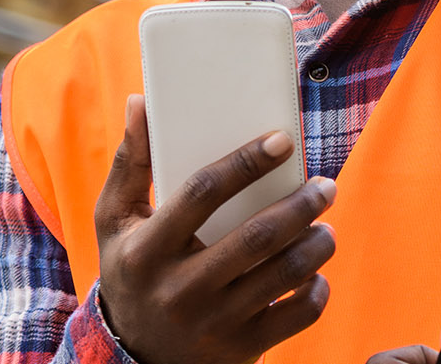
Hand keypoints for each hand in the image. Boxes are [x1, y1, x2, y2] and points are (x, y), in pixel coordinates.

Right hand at [94, 93, 336, 363]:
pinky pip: (296, 317)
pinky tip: (315, 271)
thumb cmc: (130, 270)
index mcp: (147, 250)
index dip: (246, 162)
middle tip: (324, 184)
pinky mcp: (241, 349)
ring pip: (284, 276)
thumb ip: (131, 163)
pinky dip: (316, 290)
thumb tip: (140, 102)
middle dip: (300, 204)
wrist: (134, 357)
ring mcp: (213, 323)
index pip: (202, 193)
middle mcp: (180, 290)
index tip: (282, 140)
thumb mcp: (115, 221)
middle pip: (256, 237)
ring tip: (324, 222)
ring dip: (317, 243)